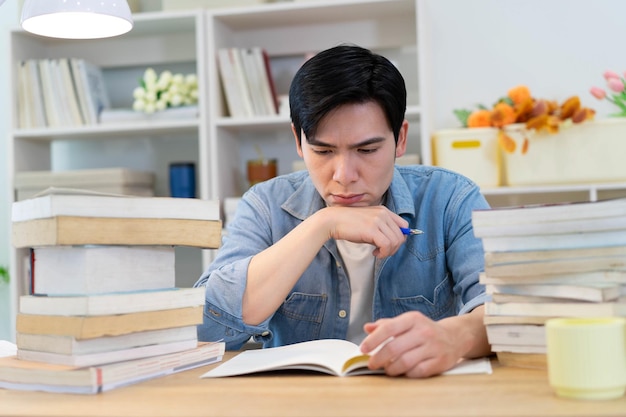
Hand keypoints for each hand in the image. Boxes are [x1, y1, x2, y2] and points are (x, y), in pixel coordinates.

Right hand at [322, 206, 407, 257]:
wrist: (332, 221)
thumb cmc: (348, 225)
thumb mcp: (369, 223)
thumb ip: (381, 229)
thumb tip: (393, 243)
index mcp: (384, 210)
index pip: (403, 225)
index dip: (400, 238)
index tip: (391, 245)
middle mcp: (383, 214)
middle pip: (401, 235)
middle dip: (394, 248)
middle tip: (383, 252)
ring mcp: (378, 221)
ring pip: (395, 241)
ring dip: (389, 252)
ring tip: (378, 253)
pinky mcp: (372, 230)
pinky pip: (387, 245)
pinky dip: (384, 253)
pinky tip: (375, 253)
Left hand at [359, 310, 484, 377]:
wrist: (454, 337)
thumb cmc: (424, 330)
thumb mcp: (406, 322)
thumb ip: (386, 325)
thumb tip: (367, 328)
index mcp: (413, 319)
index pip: (388, 328)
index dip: (373, 340)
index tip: (363, 349)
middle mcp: (424, 331)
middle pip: (394, 348)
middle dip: (379, 358)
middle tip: (372, 364)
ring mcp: (433, 347)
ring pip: (405, 362)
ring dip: (391, 368)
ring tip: (387, 369)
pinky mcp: (440, 361)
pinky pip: (418, 372)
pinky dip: (407, 374)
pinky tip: (403, 372)